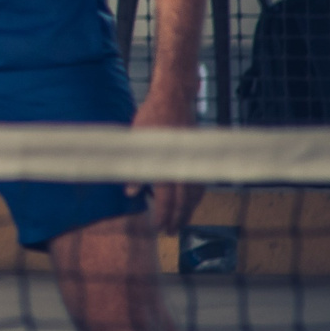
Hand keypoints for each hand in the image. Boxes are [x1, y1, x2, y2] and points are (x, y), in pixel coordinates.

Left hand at [130, 90, 201, 231]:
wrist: (173, 98)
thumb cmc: (151, 118)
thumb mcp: (135, 141)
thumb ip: (134, 169)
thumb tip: (129, 193)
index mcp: (165, 163)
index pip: (166, 198)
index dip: (164, 215)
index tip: (160, 228)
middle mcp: (183, 165)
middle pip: (183, 200)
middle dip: (177, 218)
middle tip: (170, 232)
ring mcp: (193, 160)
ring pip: (194, 193)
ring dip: (188, 209)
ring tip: (180, 221)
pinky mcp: (199, 155)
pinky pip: (200, 181)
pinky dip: (196, 194)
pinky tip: (191, 200)